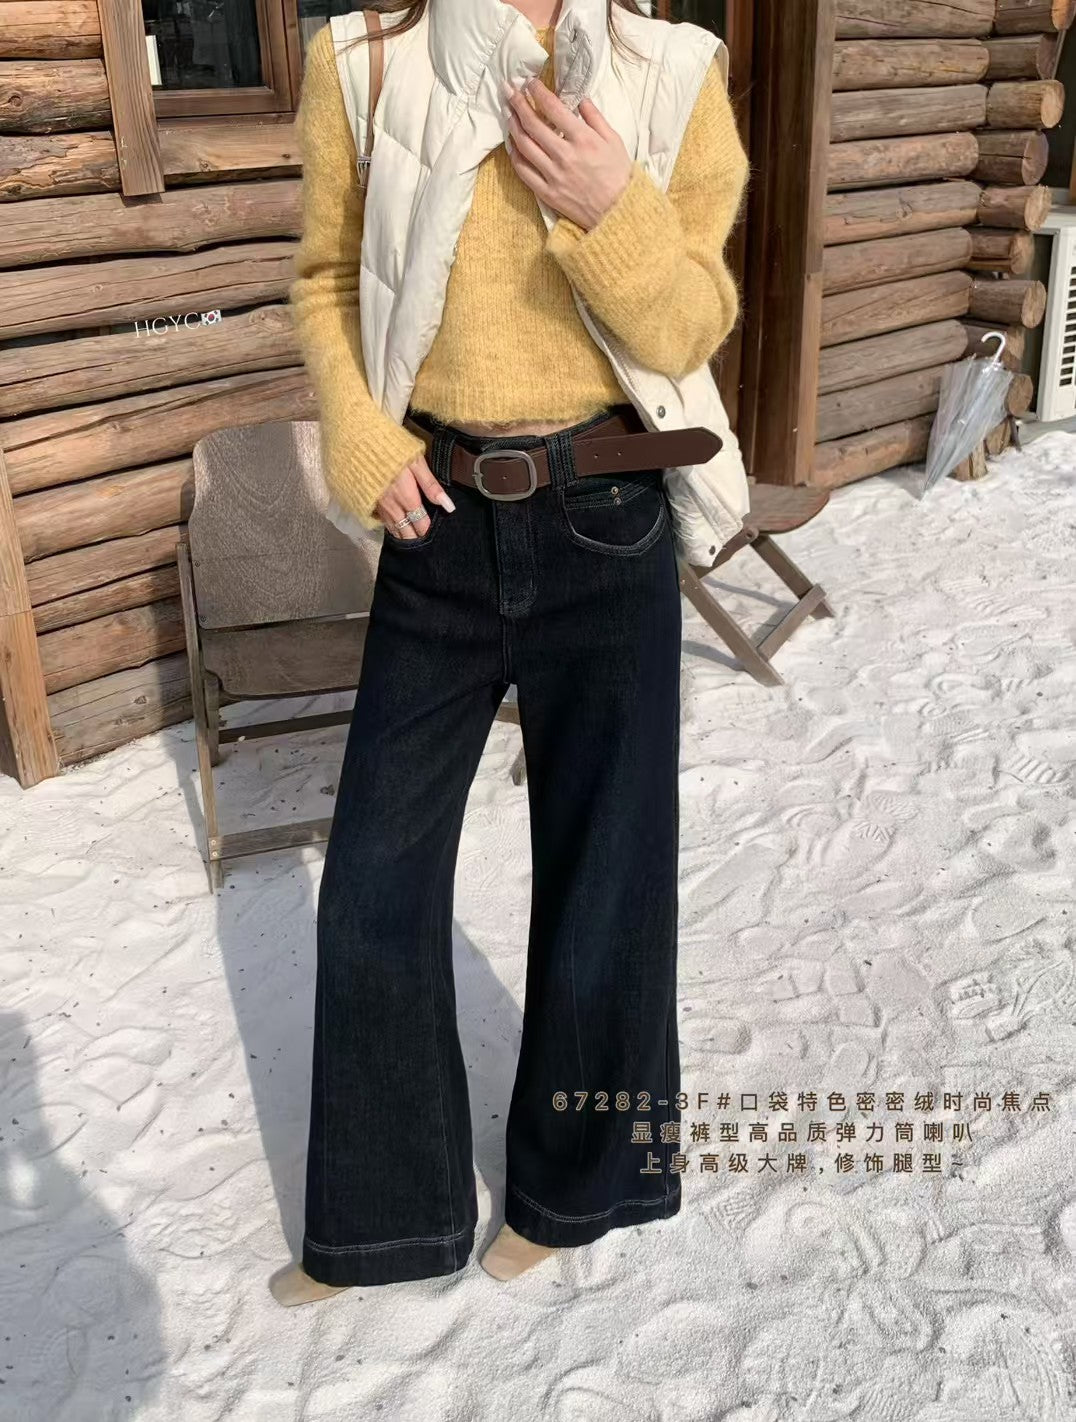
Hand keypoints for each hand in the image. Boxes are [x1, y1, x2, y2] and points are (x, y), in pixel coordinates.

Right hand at [375, 453, 454, 538]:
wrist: (358, 444)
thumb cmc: (391, 449)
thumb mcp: (416, 462)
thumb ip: (431, 485)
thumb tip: (448, 506)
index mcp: (407, 498)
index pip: (421, 524)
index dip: (428, 530)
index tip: (435, 534)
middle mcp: (392, 507)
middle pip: (407, 533)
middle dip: (416, 538)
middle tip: (425, 543)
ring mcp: (379, 507)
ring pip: (394, 530)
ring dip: (404, 537)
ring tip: (413, 541)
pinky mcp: (368, 504)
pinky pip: (382, 523)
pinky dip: (391, 528)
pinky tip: (396, 529)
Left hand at [502, 77, 632, 229]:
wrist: (617, 212)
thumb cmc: (618, 175)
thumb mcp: (614, 140)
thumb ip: (595, 118)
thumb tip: (581, 99)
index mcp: (582, 139)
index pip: (553, 108)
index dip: (538, 92)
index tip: (530, 82)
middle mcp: (564, 155)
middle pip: (532, 124)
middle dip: (518, 103)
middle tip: (509, 90)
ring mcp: (553, 175)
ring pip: (524, 146)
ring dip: (513, 126)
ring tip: (509, 113)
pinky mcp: (547, 193)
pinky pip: (524, 172)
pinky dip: (515, 155)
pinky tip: (513, 144)